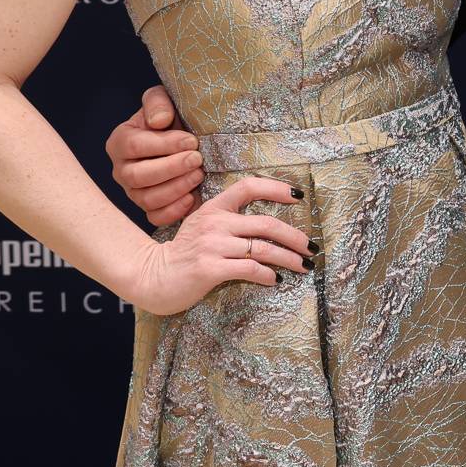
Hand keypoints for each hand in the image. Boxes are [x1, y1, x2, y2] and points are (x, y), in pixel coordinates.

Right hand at [107, 85, 199, 226]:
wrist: (183, 137)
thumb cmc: (170, 117)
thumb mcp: (162, 100)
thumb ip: (157, 103)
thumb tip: (158, 122)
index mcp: (120, 142)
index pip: (134, 146)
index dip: (164, 145)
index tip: (191, 141)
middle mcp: (121, 170)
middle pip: (137, 176)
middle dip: (171, 168)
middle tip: (197, 159)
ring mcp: (133, 192)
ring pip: (147, 199)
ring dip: (176, 188)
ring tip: (199, 174)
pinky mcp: (149, 208)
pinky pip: (156, 218)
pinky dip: (175, 211)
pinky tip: (193, 197)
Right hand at [121, 177, 311, 316]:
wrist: (154, 277)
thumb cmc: (185, 254)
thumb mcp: (203, 226)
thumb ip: (229, 220)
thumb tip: (270, 226)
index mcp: (214, 208)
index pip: (248, 186)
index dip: (276, 188)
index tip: (299, 197)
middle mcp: (215, 223)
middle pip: (267, 223)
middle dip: (295, 237)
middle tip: (311, 248)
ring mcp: (212, 246)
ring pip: (263, 249)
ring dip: (289, 259)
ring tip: (303, 266)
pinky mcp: (210, 269)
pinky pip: (250, 269)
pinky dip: (268, 275)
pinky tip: (276, 280)